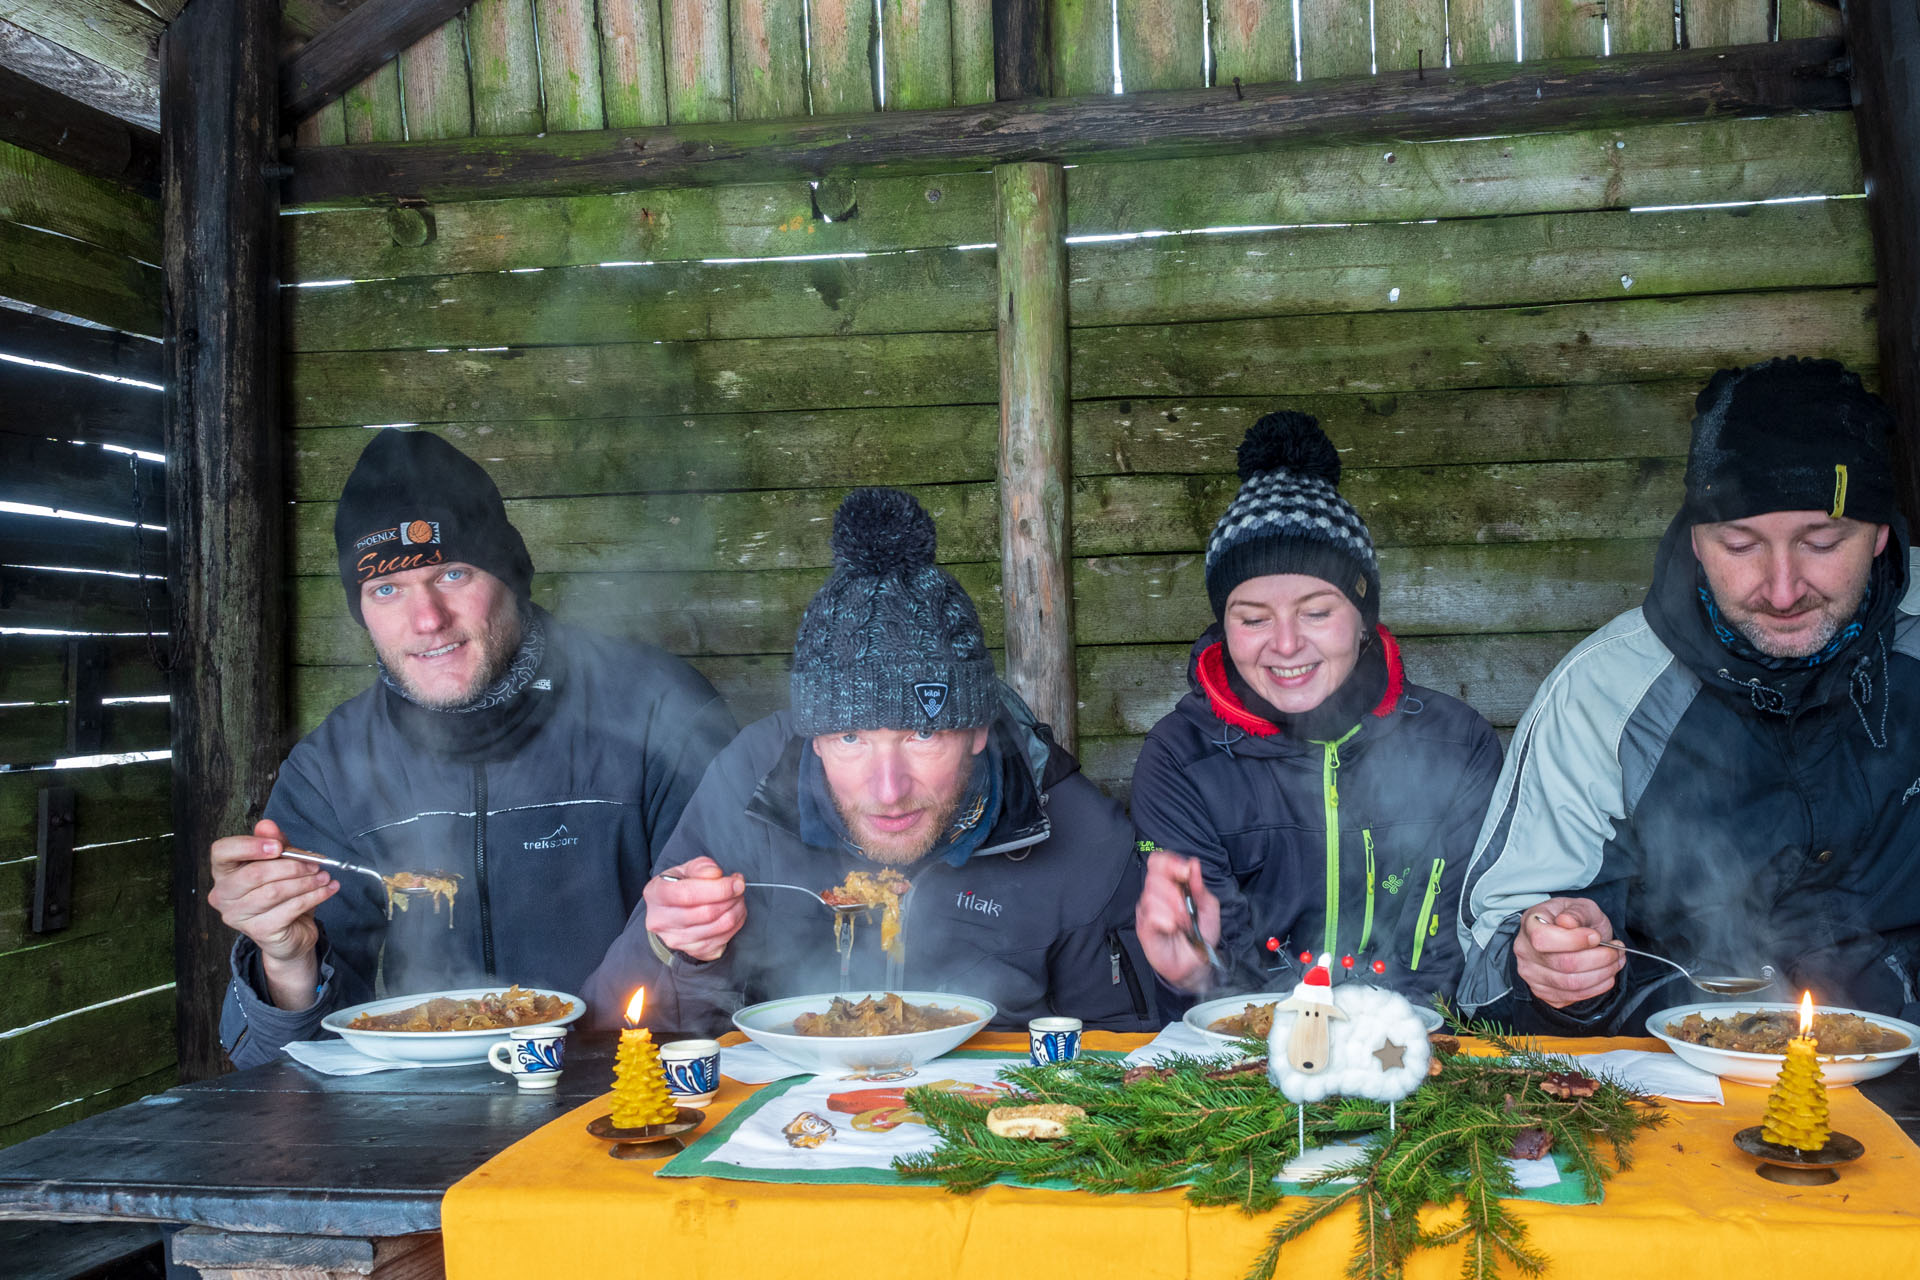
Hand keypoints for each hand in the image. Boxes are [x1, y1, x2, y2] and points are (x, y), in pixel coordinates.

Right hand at [206, 819, 334, 1007]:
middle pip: (254, 873)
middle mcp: (223, 895)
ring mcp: (238, 916)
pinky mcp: (259, 931)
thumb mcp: (280, 862)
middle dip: (291, 866)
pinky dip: (314, 896)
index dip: (249, 846)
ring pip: (274, 892)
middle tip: (315, 864)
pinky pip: (290, 908)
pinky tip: (327, 890)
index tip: (278, 846)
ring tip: (324, 876)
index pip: (222, 851)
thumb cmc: (282, 893)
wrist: (291, 932)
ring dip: (306, 882)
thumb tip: (267, 825)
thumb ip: (274, 842)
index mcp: (224, 872)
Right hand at [644, 856, 745, 961]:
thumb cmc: (679, 886)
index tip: (736, 882)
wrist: (670, 913)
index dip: (717, 888)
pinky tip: (734, 911)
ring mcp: (676, 940)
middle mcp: (661, 921)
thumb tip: (715, 873)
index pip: (687, 894)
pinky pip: (723, 938)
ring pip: (718, 926)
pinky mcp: (693, 951)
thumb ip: (700, 867)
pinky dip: (736, 923)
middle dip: (731, 898)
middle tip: (739, 887)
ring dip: (736, 910)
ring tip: (738, 898)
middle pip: (706, 913)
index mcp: (655, 894)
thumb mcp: (684, 870)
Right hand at [1134, 850, 1221, 992]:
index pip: (1159, 862)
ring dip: (1173, 908)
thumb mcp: (1209, 908)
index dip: (1170, 862)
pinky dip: (1165, 919)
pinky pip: (1150, 914)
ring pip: (1152, 895)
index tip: (1185, 872)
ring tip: (1182, 922)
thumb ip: (1200, 887)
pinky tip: (1172, 927)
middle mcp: (1155, 895)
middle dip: (1176, 891)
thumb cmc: (1200, 934)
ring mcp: (1147, 911)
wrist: (1197, 963)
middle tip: (1186, 909)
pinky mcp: (1143, 928)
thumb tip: (1194, 864)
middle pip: (1155, 876)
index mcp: (1170, 885)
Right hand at [1513, 897, 1623, 1007]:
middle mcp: (1525, 951)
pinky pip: (1573, 996)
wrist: (1568, 936)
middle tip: (1616, 950)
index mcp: (1530, 924)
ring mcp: (1531, 975)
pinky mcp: (1543, 992)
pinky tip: (1605, 974)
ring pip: (1571, 984)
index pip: (1544, 938)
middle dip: (1599, 959)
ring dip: (1602, 974)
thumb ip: (1577, 912)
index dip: (1574, 940)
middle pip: (1563, 964)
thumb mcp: (1580, 906)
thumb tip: (1568, 922)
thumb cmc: (1574, 920)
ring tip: (1615, 962)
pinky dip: (1597, 987)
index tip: (1596, 936)